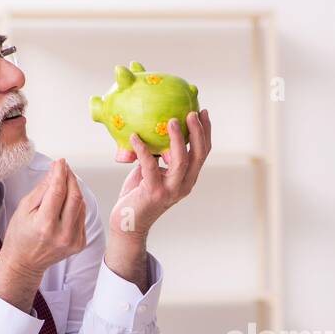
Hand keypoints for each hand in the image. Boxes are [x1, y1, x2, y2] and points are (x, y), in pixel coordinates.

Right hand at [0, 159, 86, 312]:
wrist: (25, 262)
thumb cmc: (20, 235)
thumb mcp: (24, 208)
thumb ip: (42, 189)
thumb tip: (56, 172)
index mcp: (45, 225)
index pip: (58, 192)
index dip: (61, 173)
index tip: (60, 162)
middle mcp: (63, 234)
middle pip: (75, 197)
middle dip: (70, 179)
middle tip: (64, 169)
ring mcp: (74, 241)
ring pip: (81, 206)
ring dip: (74, 190)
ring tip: (64, 183)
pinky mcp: (80, 243)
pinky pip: (82, 217)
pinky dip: (76, 205)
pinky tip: (67, 201)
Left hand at [108, 110, 211, 240]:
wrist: (128, 222)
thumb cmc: (139, 194)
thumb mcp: (153, 171)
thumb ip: (158, 154)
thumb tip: (154, 127)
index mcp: (188, 178)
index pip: (203, 153)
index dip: (206, 132)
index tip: (203, 112)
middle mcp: (184, 185)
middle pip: (198, 156)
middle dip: (198, 133)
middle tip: (192, 113)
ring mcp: (170, 190)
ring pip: (181, 161)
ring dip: (177, 139)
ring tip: (171, 121)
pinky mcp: (154, 192)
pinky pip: (150, 166)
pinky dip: (142, 149)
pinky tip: (134, 136)